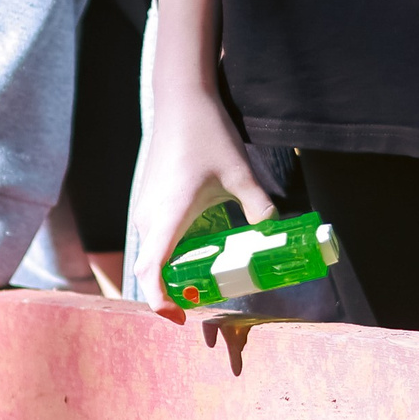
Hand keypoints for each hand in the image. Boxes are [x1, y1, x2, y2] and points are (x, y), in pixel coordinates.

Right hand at [128, 80, 273, 318]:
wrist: (181, 102)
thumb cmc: (207, 135)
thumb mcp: (240, 172)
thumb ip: (259, 206)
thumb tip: (274, 232)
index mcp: (168, 216)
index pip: (151, 270)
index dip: (160, 301)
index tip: (179, 317)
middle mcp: (149, 217)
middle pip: (152, 269)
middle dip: (174, 293)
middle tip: (208, 302)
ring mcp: (145, 209)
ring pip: (153, 253)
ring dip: (173, 272)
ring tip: (206, 279)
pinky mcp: (148, 201)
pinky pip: (155, 238)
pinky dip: (171, 253)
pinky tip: (199, 250)